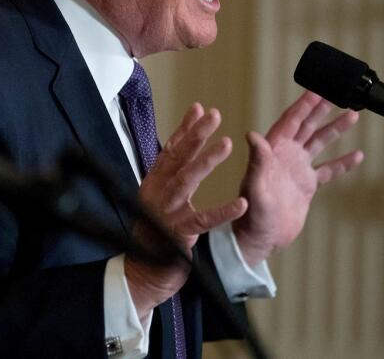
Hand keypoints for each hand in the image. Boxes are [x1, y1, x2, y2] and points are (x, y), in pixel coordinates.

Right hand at [126, 103, 247, 316]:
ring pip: (186, 182)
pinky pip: (202, 221)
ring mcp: (165, 214)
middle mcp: (156, 194)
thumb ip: (170, 176)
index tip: (199, 108)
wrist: (142, 275)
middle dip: (196, 135)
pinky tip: (241, 203)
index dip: (185, 129)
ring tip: (226, 144)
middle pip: (177, 159)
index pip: (170, 151)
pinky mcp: (177, 236)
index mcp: (153, 185)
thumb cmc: (155, 237)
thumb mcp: (161, 201)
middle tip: (214, 115)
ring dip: (206, 162)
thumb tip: (179, 145)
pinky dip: (222, 212)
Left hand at [233, 91, 363, 265]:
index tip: (316, 89)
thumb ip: (256, 162)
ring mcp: (297, 169)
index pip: (290, 121)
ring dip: (335, 129)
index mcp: (272, 151)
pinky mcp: (306, 185)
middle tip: (337, 92)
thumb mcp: (254, 186)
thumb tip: (252, 135)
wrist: (260, 238)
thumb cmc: (251, 214)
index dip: (303, 105)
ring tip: (352, 114)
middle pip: (307, 126)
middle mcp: (285, 156)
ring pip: (319, 143)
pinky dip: (342, 163)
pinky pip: (328, 170)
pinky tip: (357, 155)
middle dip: (321, 109)